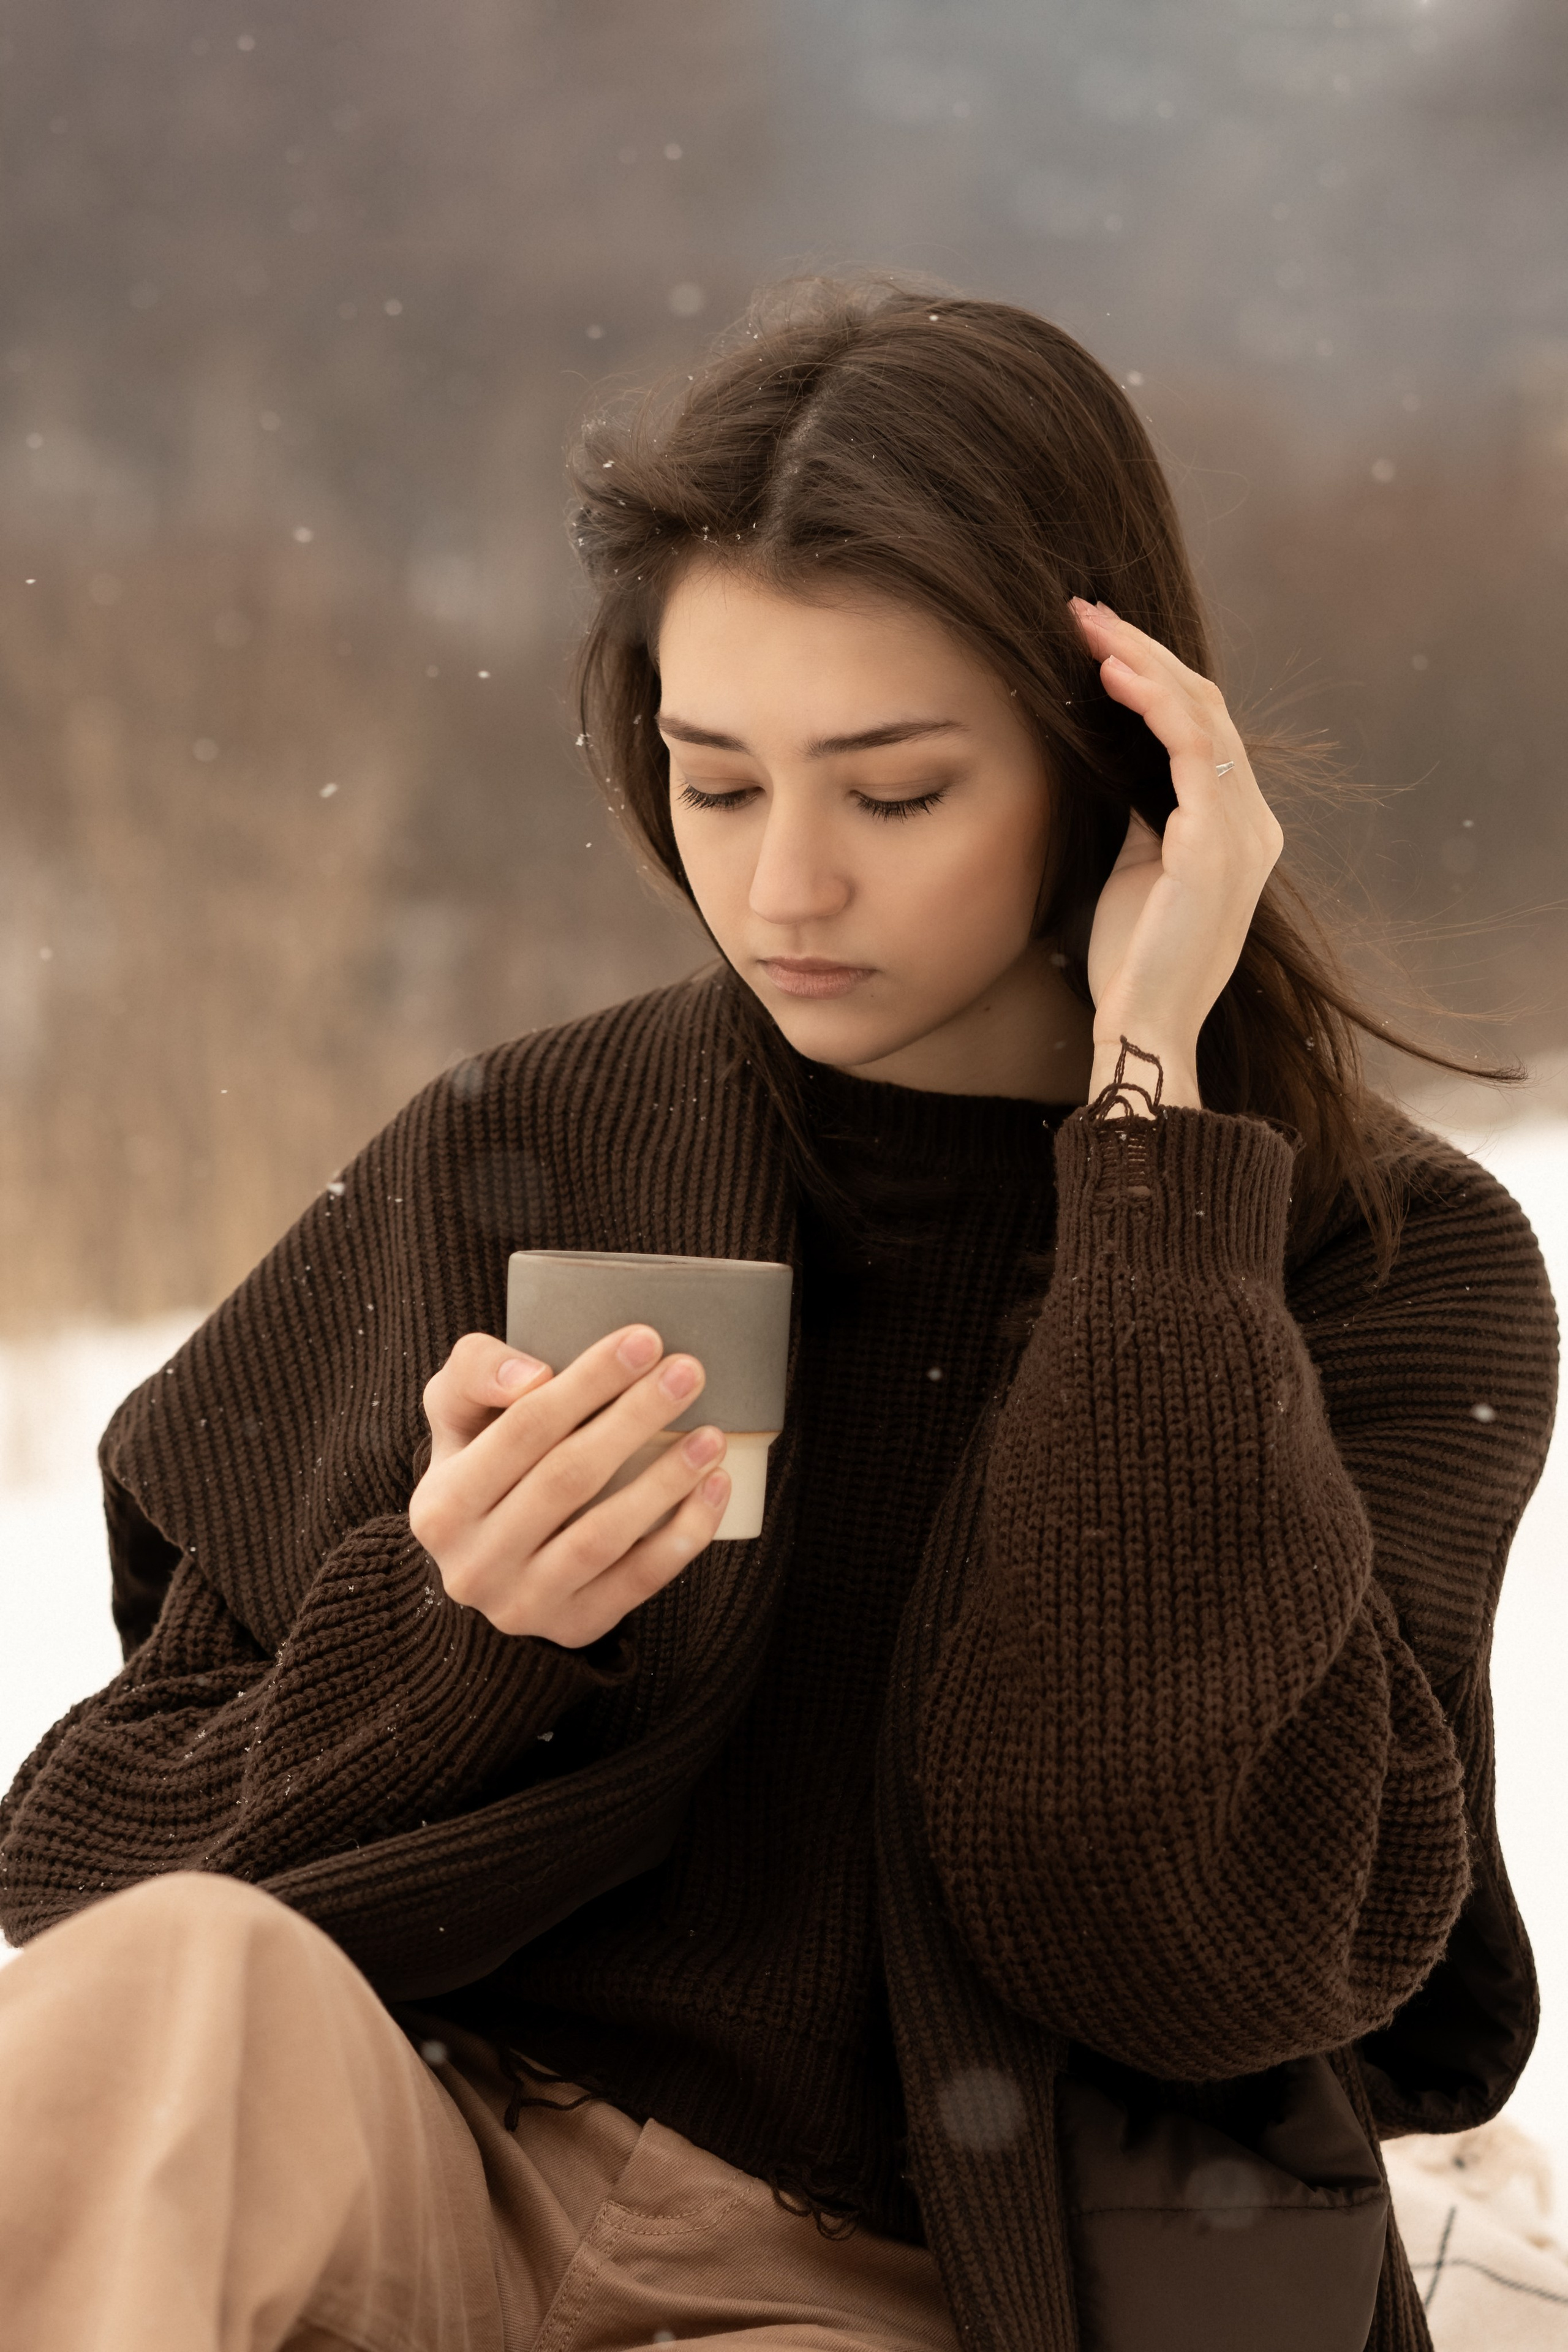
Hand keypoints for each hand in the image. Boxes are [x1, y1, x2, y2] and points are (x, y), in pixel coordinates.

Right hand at [408, 1326, 730, 1646]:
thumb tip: (533, 1376)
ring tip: (712, 1435)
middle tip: (688, 1373)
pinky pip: (638, 1580)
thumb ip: (476, 1373)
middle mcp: (473, 1564)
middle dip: (634, 1419)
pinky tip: (715, 1487)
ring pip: (603, 1534)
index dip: (588, 1381)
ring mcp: (522, 1604)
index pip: (522, 1429)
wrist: (488, 1560)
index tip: (644, 1340)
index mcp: (441, 1504)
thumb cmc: (483, 1463)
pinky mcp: (572, 1627)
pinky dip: (684, 1533)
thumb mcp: (457, 1412)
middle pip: (567, 1478)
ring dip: (665, 1480)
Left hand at [1071, 600, 1283, 1112]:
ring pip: (1202, 715)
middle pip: (1208, 707)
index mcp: (1240, 830)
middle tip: (1088, 612)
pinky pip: (1193, 751)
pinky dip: (1154, 705)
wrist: (1144, 1025)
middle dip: (1146, 652)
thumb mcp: (1138, 868)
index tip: (1099, 642)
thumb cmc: (1132, 959)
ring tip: (1092, 630)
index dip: (1155, 676)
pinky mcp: (1216, 847)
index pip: (1205, 728)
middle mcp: (1254, 825)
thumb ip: (1144, 812)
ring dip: (1144, 663)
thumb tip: (1118, 759)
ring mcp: (1242, 834)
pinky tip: (1114, 677)